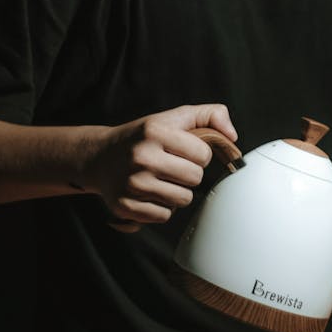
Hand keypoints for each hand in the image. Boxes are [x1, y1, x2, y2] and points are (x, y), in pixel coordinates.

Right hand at [83, 104, 237, 232]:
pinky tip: (149, 193)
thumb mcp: (172, 117)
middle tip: (172, 166)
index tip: (184, 151)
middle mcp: (142, 156)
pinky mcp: (125, 206)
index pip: (203, 154)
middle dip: (189, 174)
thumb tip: (232, 136)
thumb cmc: (142, 137)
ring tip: (160, 179)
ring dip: (177, 192)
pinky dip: (161, 207)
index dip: (199, 154)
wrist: (99, 157)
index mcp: (156, 131)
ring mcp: (132, 183)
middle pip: (195, 178)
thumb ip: (209, 115)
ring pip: (183, 200)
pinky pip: (164, 216)